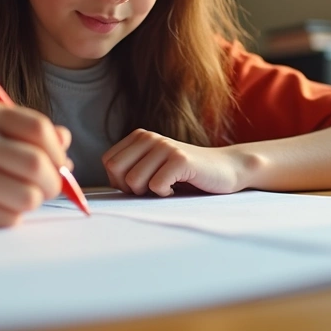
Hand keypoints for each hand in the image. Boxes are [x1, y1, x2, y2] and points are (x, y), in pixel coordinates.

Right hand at [0, 99, 72, 228]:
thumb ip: (29, 133)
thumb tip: (66, 141)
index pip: (39, 128)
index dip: (57, 150)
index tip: (59, 163)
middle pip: (37, 164)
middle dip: (52, 182)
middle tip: (47, 188)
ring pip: (29, 196)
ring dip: (32, 201)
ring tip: (15, 196)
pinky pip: (9, 218)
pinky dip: (11, 216)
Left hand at [102, 129, 251, 196]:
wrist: (225, 169)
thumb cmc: (186, 175)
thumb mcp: (153, 167)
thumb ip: (129, 169)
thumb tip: (105, 184)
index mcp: (139, 137)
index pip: (108, 162)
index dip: (120, 181)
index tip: (142, 183)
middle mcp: (150, 137)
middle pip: (116, 171)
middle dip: (131, 188)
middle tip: (153, 187)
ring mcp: (165, 146)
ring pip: (134, 181)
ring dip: (150, 192)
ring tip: (168, 185)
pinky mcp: (180, 159)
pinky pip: (156, 186)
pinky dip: (166, 194)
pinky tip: (179, 186)